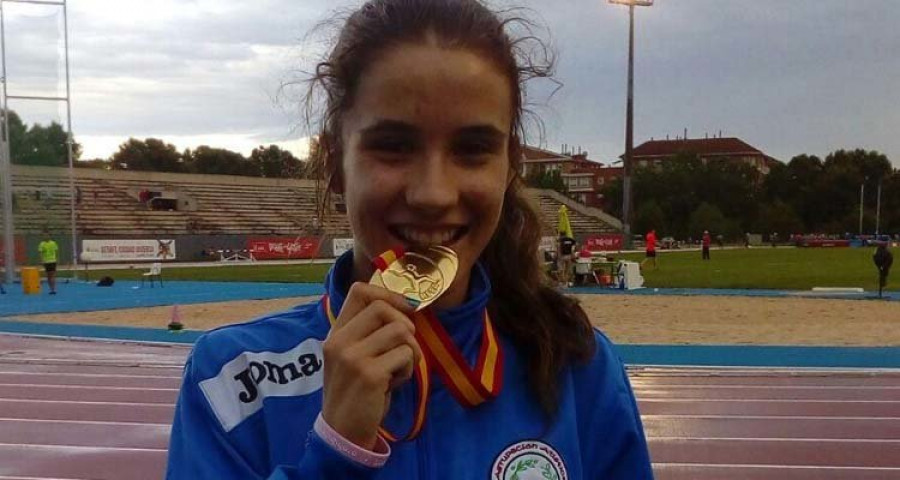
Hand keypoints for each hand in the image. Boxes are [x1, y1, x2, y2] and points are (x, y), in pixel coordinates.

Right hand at [321, 282, 422, 449]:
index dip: (388, 294)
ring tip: (398, 368)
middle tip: (404, 347)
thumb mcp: (351, 356)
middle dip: (404, 325)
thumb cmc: (355, 391)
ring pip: (401, 331)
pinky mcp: (370, 374)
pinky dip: (408, 369)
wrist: (343, 431)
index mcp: (336, 333)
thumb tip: (405, 307)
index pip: (359, 291)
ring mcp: (353, 357)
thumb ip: (368, 332)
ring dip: (410, 350)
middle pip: (383, 308)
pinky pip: (406, 355)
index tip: (406, 308)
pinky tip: (394, 383)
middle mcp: (340, 341)